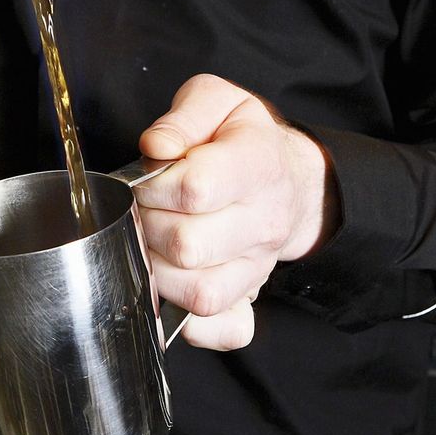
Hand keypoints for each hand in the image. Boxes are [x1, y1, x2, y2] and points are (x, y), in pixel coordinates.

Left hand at [135, 74, 338, 350]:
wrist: (290, 179)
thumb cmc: (243, 139)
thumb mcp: (219, 103)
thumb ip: (184, 116)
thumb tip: (154, 147)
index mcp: (258, 166)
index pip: (195, 188)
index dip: (154, 184)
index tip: (147, 178)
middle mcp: (264, 223)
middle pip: (188, 245)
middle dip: (148, 225)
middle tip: (145, 210)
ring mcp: (258, 268)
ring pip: (199, 294)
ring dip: (157, 271)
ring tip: (152, 243)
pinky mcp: (251, 299)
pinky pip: (227, 332)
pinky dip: (191, 325)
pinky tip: (171, 290)